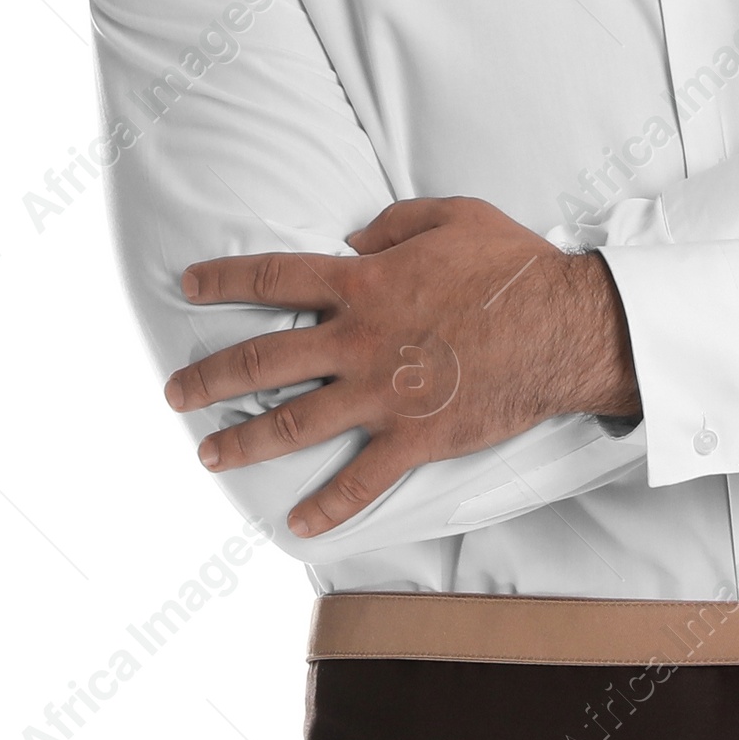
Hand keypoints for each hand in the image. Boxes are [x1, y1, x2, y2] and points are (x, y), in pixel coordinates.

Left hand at [164, 196, 638, 536]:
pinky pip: (362, 480)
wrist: (564, 327)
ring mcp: (382, 395)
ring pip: (292, 424)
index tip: (188, 286)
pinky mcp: (415, 438)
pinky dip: (328, 506)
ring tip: (208, 454)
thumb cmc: (515, 267)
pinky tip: (299, 524)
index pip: (274, 278)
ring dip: (243, 441)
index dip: (224, 280)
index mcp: (365, 284)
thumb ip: (395, 224)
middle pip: (263, 359)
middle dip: (209, 377)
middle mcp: (359, 341)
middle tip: (174, 392)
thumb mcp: (456, 215)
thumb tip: (357, 241)